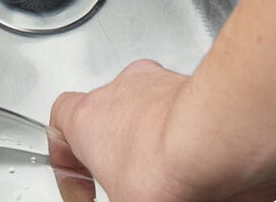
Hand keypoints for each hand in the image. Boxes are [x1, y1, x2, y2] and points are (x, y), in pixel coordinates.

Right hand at [50, 60, 275, 200]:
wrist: (216, 143)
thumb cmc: (164, 168)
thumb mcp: (122, 201)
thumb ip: (118, 195)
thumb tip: (124, 196)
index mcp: (87, 117)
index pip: (59, 122)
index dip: (67, 161)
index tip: (85, 192)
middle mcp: (119, 91)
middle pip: (108, 118)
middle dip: (120, 154)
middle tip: (132, 186)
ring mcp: (159, 85)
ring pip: (149, 113)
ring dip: (157, 144)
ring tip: (177, 183)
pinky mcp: (196, 89)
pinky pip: (187, 116)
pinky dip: (192, 143)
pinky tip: (207, 178)